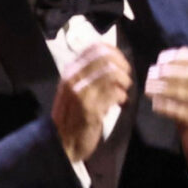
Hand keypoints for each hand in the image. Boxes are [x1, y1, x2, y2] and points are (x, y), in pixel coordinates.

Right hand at [51, 43, 131, 161]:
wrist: (62, 141)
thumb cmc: (73, 113)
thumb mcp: (76, 87)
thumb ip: (89, 73)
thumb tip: (113, 61)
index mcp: (70, 70)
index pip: (95, 47)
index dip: (114, 52)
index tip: (121, 65)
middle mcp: (73, 77)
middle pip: (105, 57)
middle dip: (122, 66)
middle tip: (125, 80)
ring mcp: (80, 92)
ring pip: (111, 73)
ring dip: (124, 82)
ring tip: (123, 92)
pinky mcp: (90, 108)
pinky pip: (114, 93)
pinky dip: (122, 97)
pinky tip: (120, 103)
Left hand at [145, 47, 187, 178]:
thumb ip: (181, 76)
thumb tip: (161, 60)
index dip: (178, 56)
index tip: (160, 59)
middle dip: (170, 71)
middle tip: (151, 74)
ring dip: (165, 88)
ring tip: (148, 88)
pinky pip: (186, 112)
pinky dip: (168, 107)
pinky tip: (155, 105)